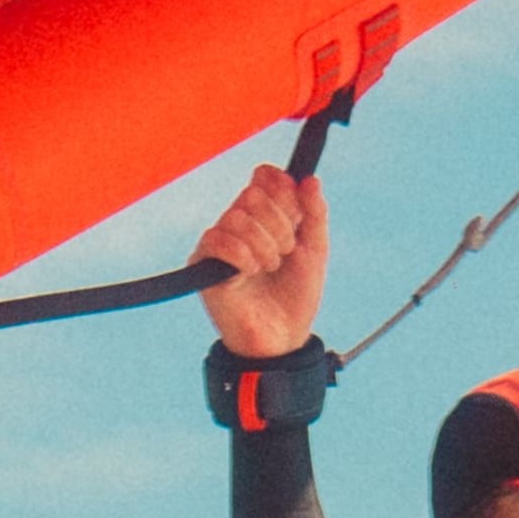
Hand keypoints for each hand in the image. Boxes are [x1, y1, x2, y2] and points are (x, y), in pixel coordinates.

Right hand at [192, 162, 327, 358]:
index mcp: (263, 216)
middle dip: (279, 222)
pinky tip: (251, 272)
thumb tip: (309, 179)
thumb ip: (315, 214)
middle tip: (286, 252)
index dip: (282, 190)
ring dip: (263, 243)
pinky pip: (216, 240)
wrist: (282, 340)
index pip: (263, 177)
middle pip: (252, 193)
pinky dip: (242, 255)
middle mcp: (238, 225)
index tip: (297, 217)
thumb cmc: (296, 298)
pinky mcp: (202, 266)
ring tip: (270, 267)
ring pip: (236, 216)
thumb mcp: (315, 251)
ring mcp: (219, 244)